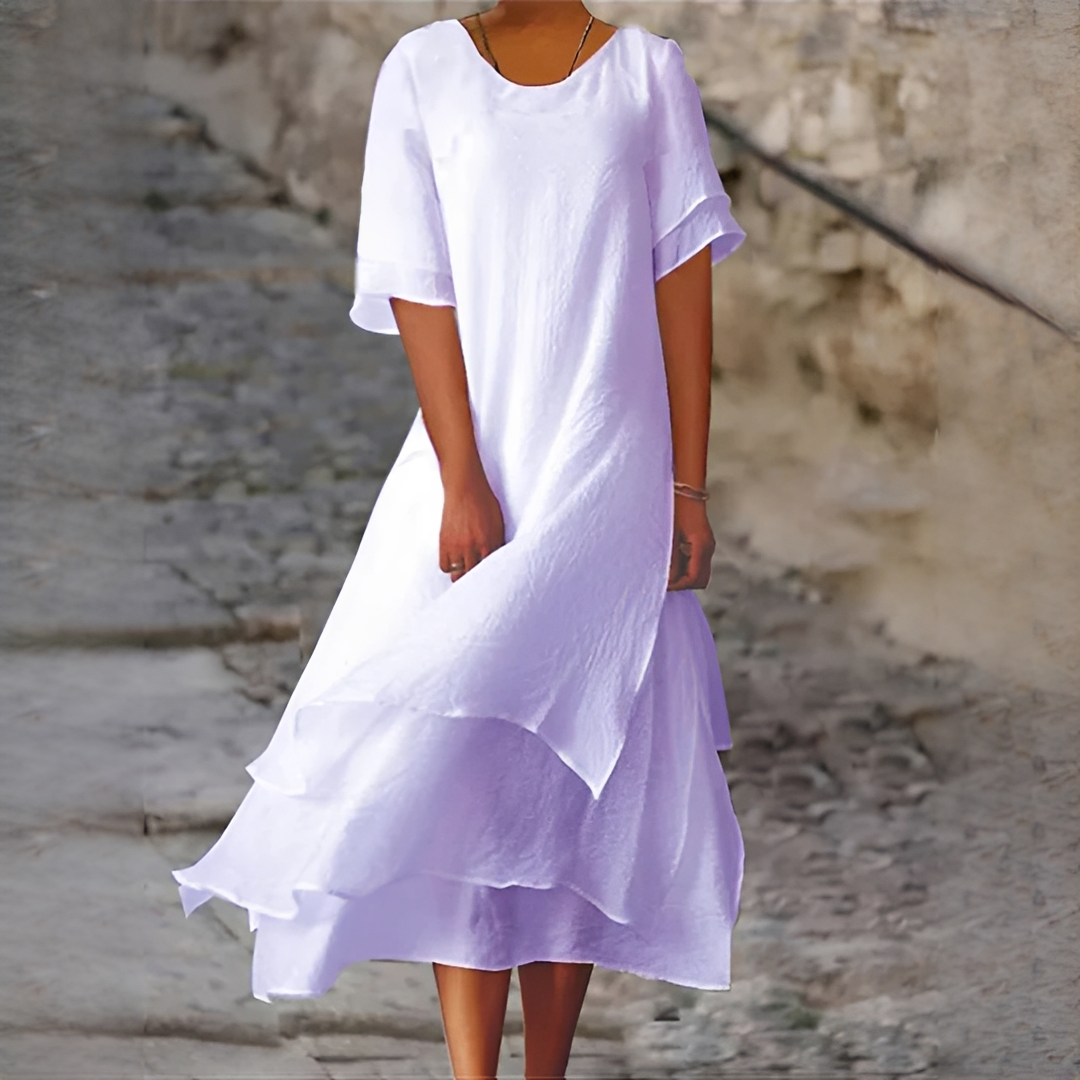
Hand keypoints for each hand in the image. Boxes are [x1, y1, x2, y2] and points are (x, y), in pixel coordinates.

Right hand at [439, 462, 504, 582]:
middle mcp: (473, 548)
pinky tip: (455, 563)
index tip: (492, 585)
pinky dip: (449, 567)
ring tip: (465, 573)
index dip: (491, 580)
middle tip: (477, 583)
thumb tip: (499, 559)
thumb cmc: (485, 503)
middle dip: (476, 582)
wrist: (465, 488)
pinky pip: (444, 566)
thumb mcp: (498, 524)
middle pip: (473, 577)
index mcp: (490, 544)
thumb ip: (498, 543)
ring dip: (462, 575)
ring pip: (458, 575)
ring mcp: (457, 546)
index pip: (491, 571)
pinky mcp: (444, 542)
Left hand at [667, 495, 714, 590]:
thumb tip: (668, 579)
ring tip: (666, 570)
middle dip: (683, 584)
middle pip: (701, 581)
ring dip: (685, 576)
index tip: (663, 584)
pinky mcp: (703, 544)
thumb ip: (670, 558)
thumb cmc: (675, 508)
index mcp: (701, 546)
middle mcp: (708, 549)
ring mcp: (708, 546)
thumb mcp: (670, 535)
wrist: (685, 490)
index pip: (693, 579)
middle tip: (665, 580)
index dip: (678, 585)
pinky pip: (698, 564)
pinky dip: (686, 568)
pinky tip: (672, 561)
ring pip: (700, 574)